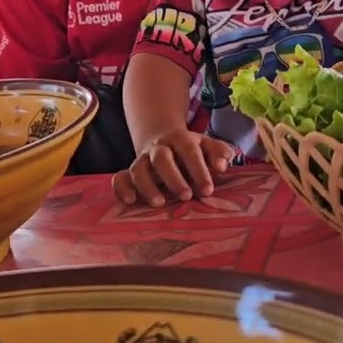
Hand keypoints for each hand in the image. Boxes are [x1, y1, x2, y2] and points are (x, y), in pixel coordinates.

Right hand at [112, 130, 233, 206]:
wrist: (163, 140)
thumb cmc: (191, 151)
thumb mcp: (208, 147)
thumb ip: (220, 153)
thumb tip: (222, 166)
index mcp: (180, 139)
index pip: (188, 151)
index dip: (198, 170)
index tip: (208, 190)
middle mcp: (158, 148)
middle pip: (161, 158)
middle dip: (173, 178)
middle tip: (186, 197)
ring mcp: (142, 160)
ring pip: (138, 169)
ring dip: (147, 186)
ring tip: (159, 203)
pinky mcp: (129, 173)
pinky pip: (120, 178)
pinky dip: (121, 188)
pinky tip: (129, 201)